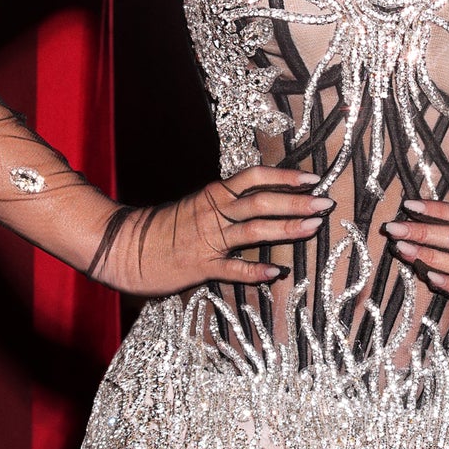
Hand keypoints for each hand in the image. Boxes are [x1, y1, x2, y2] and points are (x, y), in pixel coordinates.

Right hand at [97, 167, 331, 294]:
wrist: (123, 248)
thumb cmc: (161, 228)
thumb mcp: (194, 208)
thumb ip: (223, 205)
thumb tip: (256, 201)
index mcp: (213, 195)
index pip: (253, 177)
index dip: (285, 175)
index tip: (312, 176)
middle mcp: (214, 213)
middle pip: (261, 202)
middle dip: (296, 201)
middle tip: (325, 202)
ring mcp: (208, 240)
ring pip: (253, 231)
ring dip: (286, 228)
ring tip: (313, 227)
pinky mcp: (200, 267)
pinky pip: (232, 269)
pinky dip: (255, 271)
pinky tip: (276, 273)